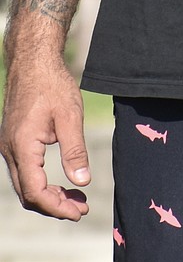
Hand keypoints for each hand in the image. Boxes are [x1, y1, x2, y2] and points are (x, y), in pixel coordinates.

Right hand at [0, 57, 90, 219]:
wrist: (33, 61)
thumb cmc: (52, 84)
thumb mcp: (70, 116)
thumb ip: (75, 151)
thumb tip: (82, 181)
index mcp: (22, 146)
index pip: (35, 192)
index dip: (57, 207)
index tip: (79, 212)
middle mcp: (10, 150)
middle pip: (28, 194)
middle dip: (54, 206)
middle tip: (81, 208)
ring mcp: (9, 146)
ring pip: (25, 184)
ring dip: (49, 195)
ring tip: (76, 198)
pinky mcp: (13, 141)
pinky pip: (25, 171)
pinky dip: (42, 182)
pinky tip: (62, 181)